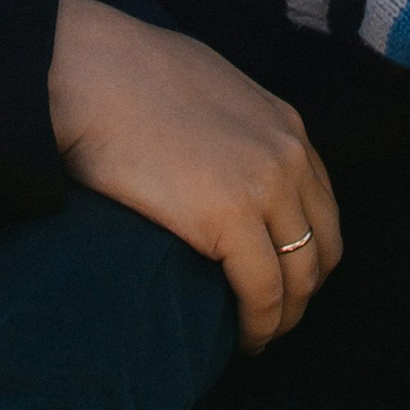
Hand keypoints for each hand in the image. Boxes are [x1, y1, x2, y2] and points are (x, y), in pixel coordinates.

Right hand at [46, 0, 341, 351]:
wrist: (86, 70)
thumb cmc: (123, 74)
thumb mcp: (204, 86)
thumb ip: (229, 123)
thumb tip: (212, 153)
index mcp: (284, 125)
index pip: (321, 204)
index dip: (307, 250)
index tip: (283, 277)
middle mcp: (288, 156)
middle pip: (323, 245)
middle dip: (303, 289)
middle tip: (275, 318)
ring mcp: (264, 188)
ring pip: (299, 277)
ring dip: (284, 317)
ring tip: (258, 338)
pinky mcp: (229, 219)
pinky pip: (263, 292)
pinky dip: (259, 325)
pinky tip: (243, 339)